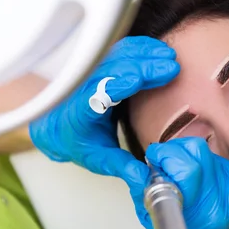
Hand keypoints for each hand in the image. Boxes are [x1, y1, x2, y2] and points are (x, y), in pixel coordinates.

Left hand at [29, 36, 178, 184]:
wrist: (59, 125)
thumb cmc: (80, 142)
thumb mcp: (99, 159)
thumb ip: (122, 167)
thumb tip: (145, 179)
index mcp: (81, 112)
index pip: (97, 95)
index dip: (116, 85)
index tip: (136, 79)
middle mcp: (85, 88)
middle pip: (112, 70)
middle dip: (142, 66)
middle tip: (170, 67)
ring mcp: (94, 73)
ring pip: (116, 56)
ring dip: (143, 54)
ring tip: (169, 57)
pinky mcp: (103, 65)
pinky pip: (121, 51)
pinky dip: (141, 49)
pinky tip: (159, 51)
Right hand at [139, 137, 228, 228]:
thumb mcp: (155, 222)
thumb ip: (141, 189)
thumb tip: (130, 164)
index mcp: (202, 210)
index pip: (184, 165)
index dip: (164, 155)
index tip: (155, 160)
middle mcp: (224, 196)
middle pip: (196, 149)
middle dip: (174, 151)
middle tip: (166, 164)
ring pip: (206, 151)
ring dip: (189, 158)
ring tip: (184, 178)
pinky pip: (218, 161)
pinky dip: (205, 167)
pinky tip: (202, 184)